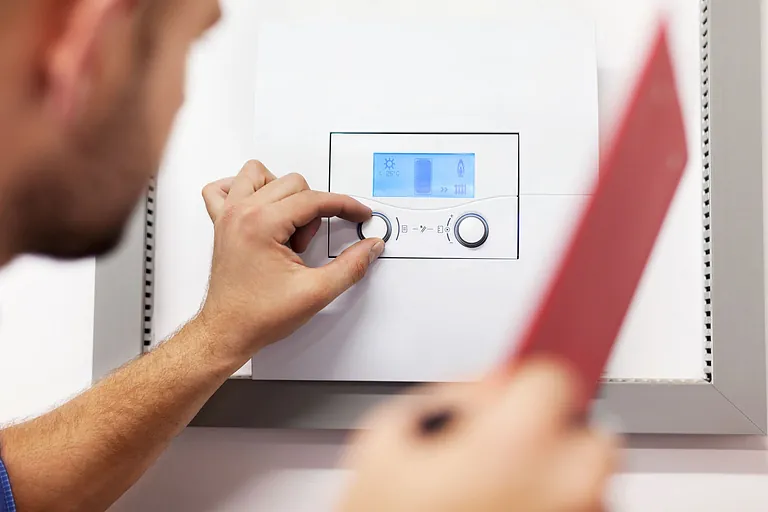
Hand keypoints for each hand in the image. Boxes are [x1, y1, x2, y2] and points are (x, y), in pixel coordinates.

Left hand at [198, 160, 384, 360]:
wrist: (227, 332)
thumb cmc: (258, 316)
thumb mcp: (316, 292)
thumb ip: (351, 266)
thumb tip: (370, 246)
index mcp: (261, 224)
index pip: (314, 200)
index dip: (344, 206)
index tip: (359, 214)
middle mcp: (240, 213)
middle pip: (292, 184)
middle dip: (311, 212)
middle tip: (307, 246)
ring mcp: (227, 216)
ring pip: (258, 175)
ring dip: (282, 193)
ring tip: (287, 226)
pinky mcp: (221, 225)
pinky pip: (224, 189)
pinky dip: (243, 191)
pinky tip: (259, 210)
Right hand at [339, 359, 618, 511]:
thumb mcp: (387, 439)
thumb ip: (449, 395)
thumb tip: (490, 385)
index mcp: (517, 444)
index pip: (555, 375)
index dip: (526, 383)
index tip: (518, 391)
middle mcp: (567, 487)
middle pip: (590, 432)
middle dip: (552, 434)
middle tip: (504, 453)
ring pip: (590, 482)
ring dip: (556, 480)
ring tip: (497, 499)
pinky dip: (557, 508)